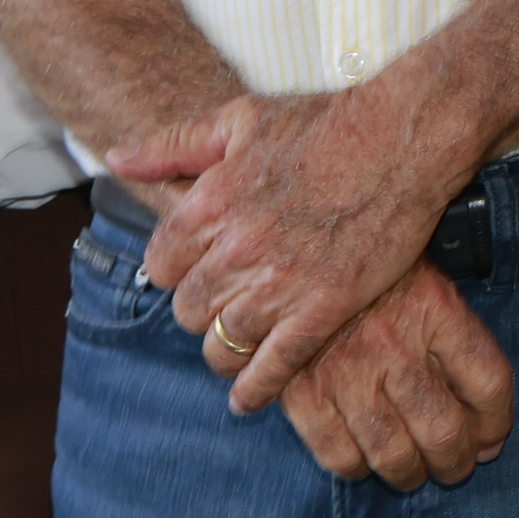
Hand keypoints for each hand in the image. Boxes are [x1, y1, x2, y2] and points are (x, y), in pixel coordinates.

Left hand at [109, 90, 463, 416]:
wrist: (403, 138)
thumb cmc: (325, 123)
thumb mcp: (240, 120)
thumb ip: (171, 146)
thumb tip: (115, 159)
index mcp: (209, 203)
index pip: (161, 265)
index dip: (178, 269)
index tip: (199, 268)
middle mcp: (237, 249)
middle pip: (189, 311)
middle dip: (202, 310)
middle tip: (226, 302)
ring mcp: (280, 283)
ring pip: (223, 344)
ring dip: (224, 351)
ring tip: (236, 347)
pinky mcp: (323, 308)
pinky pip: (273, 367)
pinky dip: (255, 389)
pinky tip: (248, 397)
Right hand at [274, 265, 515, 488]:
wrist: (296, 247)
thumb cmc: (373, 273)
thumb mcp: (427, 282)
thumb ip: (459, 342)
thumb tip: (487, 428)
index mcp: (437, 307)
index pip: (489, 382)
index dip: (496, 423)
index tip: (491, 439)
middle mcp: (396, 341)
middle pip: (444, 430)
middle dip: (455, 462)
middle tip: (453, 467)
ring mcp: (347, 369)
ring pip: (394, 453)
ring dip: (409, 474)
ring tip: (412, 473)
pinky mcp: (302, 390)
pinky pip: (339, 454)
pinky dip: (356, 468)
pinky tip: (363, 460)